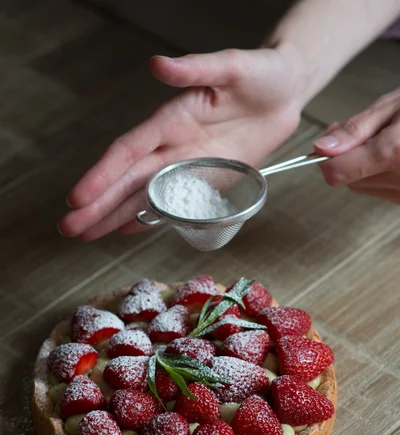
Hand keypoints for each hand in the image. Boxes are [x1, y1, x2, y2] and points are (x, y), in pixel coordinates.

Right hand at [59, 47, 302, 239]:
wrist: (286, 93)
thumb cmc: (261, 74)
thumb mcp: (233, 66)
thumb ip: (196, 68)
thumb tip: (158, 64)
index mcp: (172, 118)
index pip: (129, 150)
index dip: (103, 175)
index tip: (79, 198)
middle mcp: (172, 146)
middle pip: (128, 180)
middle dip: (98, 205)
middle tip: (68, 228)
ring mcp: (187, 166)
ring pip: (144, 197)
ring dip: (114, 216)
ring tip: (85, 235)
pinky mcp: (206, 181)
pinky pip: (173, 205)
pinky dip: (149, 219)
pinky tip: (125, 231)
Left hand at [314, 88, 399, 202]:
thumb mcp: (396, 106)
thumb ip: (356, 129)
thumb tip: (322, 147)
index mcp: (396, 154)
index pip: (338, 172)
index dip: (327, 157)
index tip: (329, 143)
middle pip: (349, 180)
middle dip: (349, 157)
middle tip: (368, 132)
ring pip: (363, 187)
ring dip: (365, 167)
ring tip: (389, 141)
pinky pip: (382, 191)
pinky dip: (381, 174)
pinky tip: (398, 155)